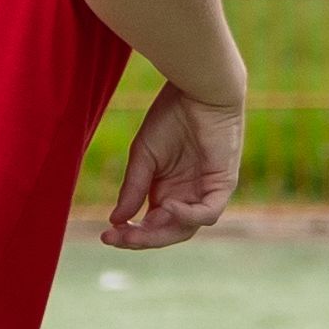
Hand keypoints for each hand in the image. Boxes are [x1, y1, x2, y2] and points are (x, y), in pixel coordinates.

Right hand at [104, 84, 241, 248]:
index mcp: (168, 191)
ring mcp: (206, 192)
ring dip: (161, 233)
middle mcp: (187, 197)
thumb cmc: (173, 115)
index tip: (105, 235)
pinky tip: (167, 207)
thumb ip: (133, 188)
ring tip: (137, 228)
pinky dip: (188, 216)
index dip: (130, 234)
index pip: (151, 225)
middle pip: (167, 233)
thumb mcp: (144, 155)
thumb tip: (116, 220)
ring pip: (186, 229)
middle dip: (141, 239)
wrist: (199, 89)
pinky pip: (208, 213)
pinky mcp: (223, 184)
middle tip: (115, 239)